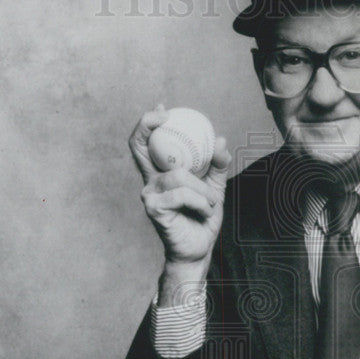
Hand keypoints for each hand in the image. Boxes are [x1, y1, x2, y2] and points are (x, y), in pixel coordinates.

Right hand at [128, 106, 231, 273]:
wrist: (199, 249)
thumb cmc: (202, 220)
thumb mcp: (213, 189)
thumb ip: (217, 166)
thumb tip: (220, 140)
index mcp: (161, 175)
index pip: (147, 145)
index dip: (149, 123)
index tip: (163, 108)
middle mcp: (150, 182)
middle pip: (138, 146)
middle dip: (146, 124)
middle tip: (166, 116)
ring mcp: (149, 195)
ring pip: (178, 175)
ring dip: (203, 189)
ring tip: (211, 204)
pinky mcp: (153, 209)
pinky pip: (181, 194)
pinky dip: (200, 201)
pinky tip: (205, 212)